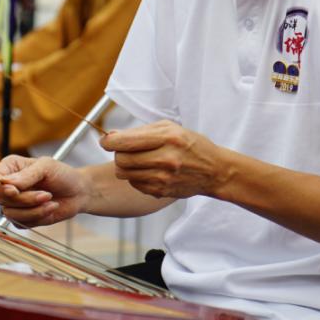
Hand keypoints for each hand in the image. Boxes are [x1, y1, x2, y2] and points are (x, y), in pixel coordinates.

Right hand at [0, 155, 90, 226]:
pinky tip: (50, 209)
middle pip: (2, 199)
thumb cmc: (62, 175)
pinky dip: (37, 218)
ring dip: (34, 210)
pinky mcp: (24, 218)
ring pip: (10, 214)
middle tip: (47, 194)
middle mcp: (9, 186)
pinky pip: (21, 224)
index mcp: (10, 168)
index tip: (14, 190)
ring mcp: (15, 204)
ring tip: (51, 201)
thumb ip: (26, 175)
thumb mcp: (46, 167)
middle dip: (25, 199)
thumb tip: (6, 184)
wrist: (78, 192)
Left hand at [101, 120, 229, 199]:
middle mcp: (165, 159)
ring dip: (125, 166)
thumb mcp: (168, 128)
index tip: (106, 141)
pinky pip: (134, 184)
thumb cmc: (189, 144)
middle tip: (126, 150)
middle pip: (120, 159)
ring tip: (138, 160)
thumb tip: (111, 137)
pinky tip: (148, 171)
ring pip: (124, 173)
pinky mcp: (161, 191)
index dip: (109, 142)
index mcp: (167, 138)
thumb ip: (139, 131)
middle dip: (118, 153)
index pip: (124, 142)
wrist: (214, 171)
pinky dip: (136, 177)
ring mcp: (163, 178)